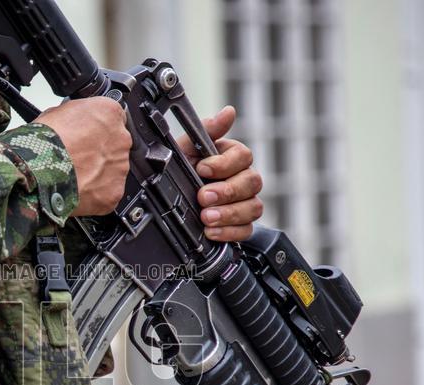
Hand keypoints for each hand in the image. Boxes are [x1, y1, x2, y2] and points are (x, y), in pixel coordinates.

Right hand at [36, 97, 131, 216]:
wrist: (39, 171)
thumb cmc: (44, 142)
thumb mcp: (57, 112)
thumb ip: (76, 116)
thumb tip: (73, 122)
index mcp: (109, 113)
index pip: (112, 119)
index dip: (96, 130)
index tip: (86, 137)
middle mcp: (120, 139)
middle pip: (115, 146)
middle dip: (98, 152)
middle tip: (78, 158)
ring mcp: (120, 167)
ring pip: (113, 170)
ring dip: (98, 173)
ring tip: (74, 175)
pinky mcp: (114, 192)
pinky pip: (108, 192)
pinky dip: (95, 193)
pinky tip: (78, 189)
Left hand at [178, 106, 263, 241]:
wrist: (170, 201)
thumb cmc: (182, 170)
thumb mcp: (186, 149)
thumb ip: (207, 131)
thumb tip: (228, 112)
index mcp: (232, 157)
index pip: (243, 156)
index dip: (223, 164)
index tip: (202, 169)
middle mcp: (243, 179)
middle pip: (252, 182)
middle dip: (226, 191)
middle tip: (203, 196)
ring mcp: (244, 203)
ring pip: (253, 208)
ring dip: (229, 214)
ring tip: (206, 217)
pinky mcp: (240, 225)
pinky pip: (246, 230)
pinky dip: (229, 232)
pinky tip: (211, 232)